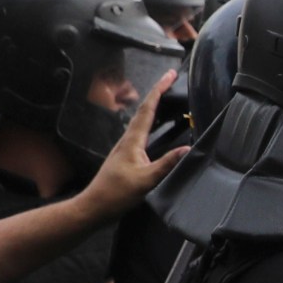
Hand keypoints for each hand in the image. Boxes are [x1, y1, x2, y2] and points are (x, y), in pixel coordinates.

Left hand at [83, 75, 184, 215]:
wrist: (94, 207)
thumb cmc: (116, 194)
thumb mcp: (145, 180)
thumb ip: (166, 164)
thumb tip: (187, 148)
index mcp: (132, 141)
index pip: (148, 110)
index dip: (159, 90)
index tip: (170, 75)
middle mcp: (128, 140)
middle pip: (145, 110)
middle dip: (158, 93)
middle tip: (171, 79)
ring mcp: (126, 148)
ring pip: (141, 120)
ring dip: (154, 106)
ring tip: (167, 97)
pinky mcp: (126, 156)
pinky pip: (141, 132)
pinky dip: (151, 122)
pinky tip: (156, 127)